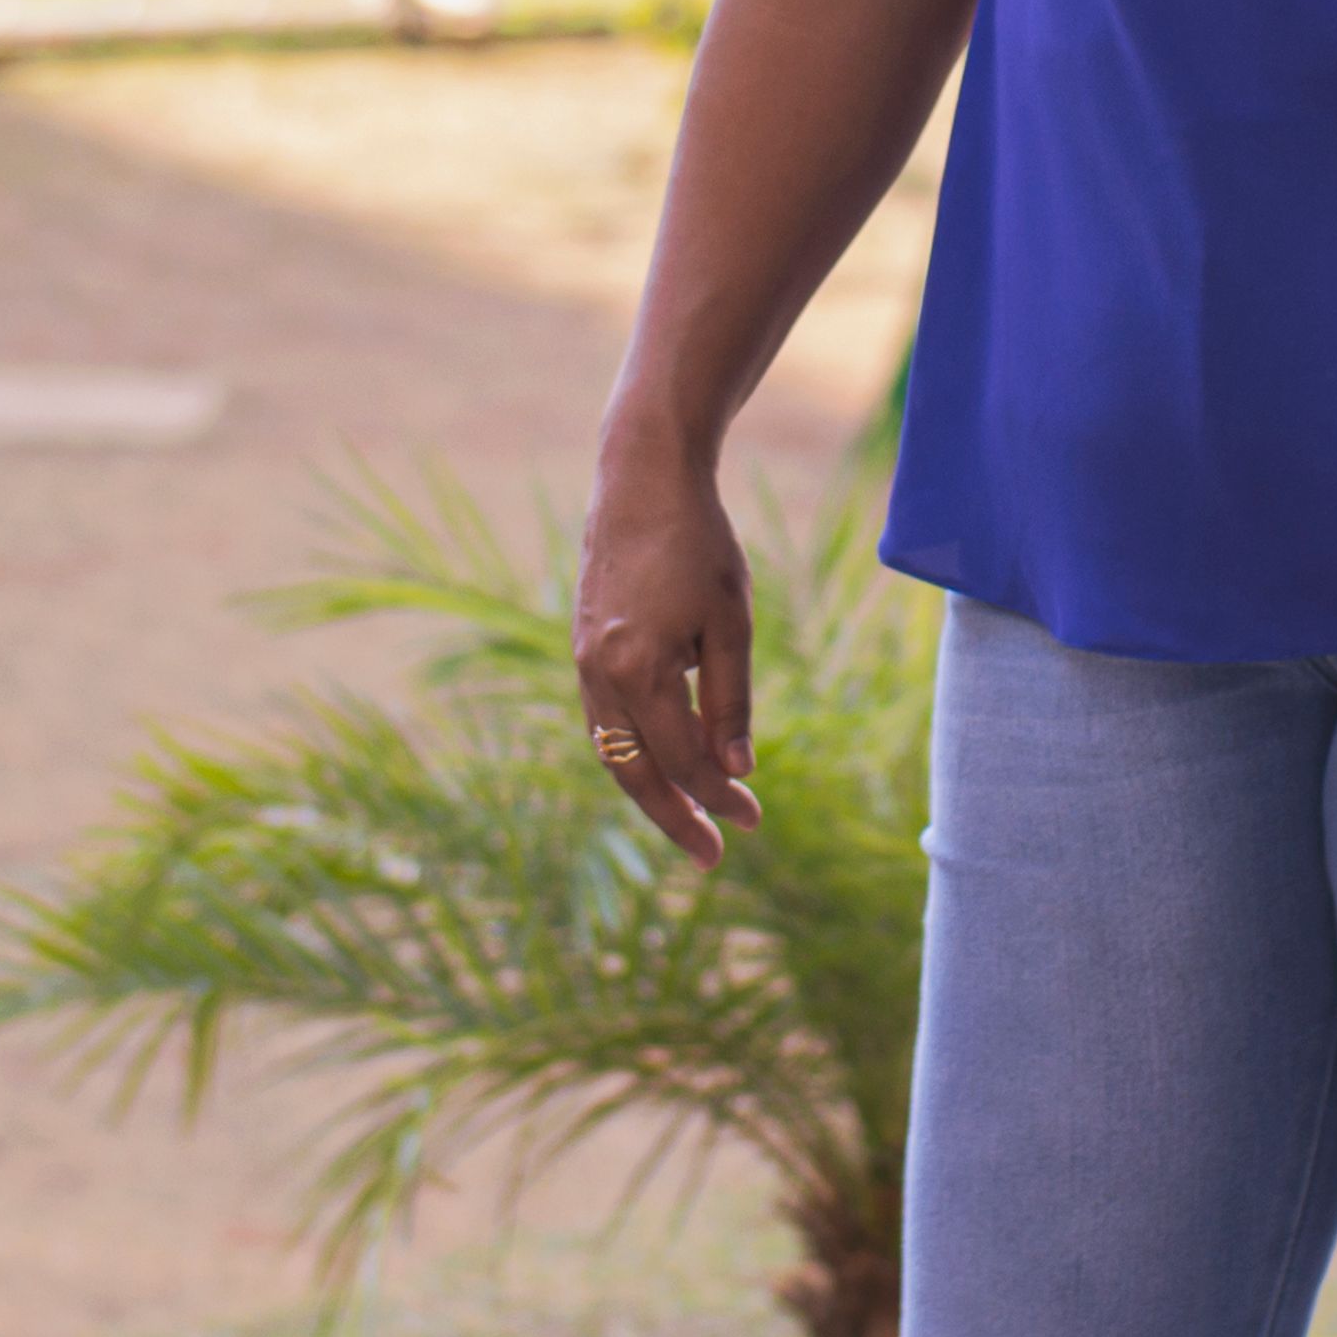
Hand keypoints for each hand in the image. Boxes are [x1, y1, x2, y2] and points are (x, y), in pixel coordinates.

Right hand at [573, 442, 761, 869]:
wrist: (642, 478)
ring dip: (649, 787)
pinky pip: (603, 718)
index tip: (753, 821)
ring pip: (611, 749)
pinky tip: (662, 758)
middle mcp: (599, 673)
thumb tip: (734, 774)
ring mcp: (583, 659)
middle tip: (711, 858)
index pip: (682, 759)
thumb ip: (730, 703)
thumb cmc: (698, 544)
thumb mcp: (731, 623)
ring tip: (688, 817)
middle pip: (632, 772)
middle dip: (672, 817)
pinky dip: (631, 750)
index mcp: (637, 670)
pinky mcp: (583, 645)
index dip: (719, 796)